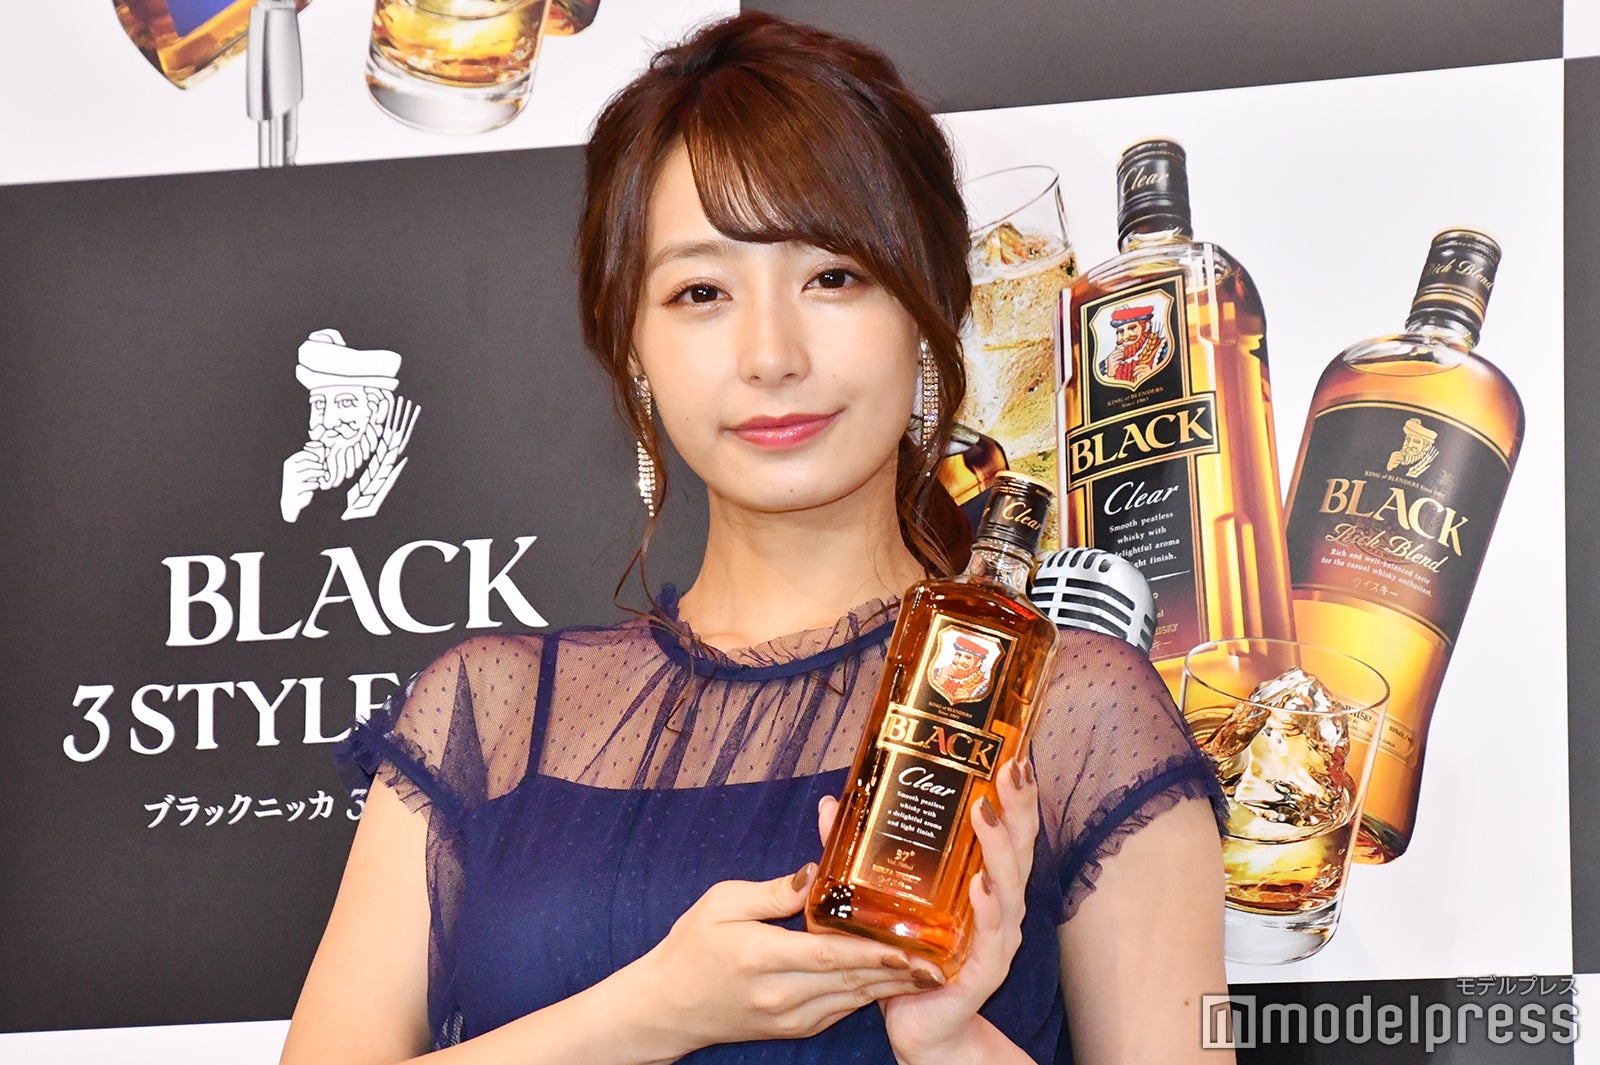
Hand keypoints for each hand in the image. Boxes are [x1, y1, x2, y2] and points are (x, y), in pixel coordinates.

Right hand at [280, 443, 325, 521]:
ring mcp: (292, 479)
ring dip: (319, 474)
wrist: (292, 501)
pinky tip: (316, 486)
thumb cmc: (302, 483)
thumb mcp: (306, 470)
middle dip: (318, 466)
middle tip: (322, 470)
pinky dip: (316, 485)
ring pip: (311, 473)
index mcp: (289, 463)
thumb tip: (328, 450)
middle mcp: (289, 470)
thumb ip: (313, 461)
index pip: (302, 454)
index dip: (313, 455)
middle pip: (308, 463)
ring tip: (321, 476)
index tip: (319, 459)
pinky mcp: (296, 489)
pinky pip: (312, 484)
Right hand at [628, 866, 934, 1054]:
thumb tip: (815, 873)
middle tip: (941, 961)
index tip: (911, 947)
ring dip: (890, 986)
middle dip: (899, 972)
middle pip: (851, 981)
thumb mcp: (721, 902)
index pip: (830, 955)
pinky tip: (891, 981)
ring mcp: (788, 1016)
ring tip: (930, 971)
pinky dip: (867, 995)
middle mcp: (780, 994)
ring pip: (851, 999)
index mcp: (761, 957)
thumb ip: (773, 891)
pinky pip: (838, 1009)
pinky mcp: (792, 1027)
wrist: (666, 1006)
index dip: (874, 952)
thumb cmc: (690, 946)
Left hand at [815, 756, 1039, 1064]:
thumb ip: (859, 851)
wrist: (923, 1026)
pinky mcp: (981, 974)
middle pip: (1018, 849)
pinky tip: (980, 889)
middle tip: (1009, 768)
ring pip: (1009, 889)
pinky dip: (988, 914)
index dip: (1014, 793)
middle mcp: (998, 905)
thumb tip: (829, 803)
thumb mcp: (883, 895)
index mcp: (982, 880)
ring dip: (999, 850)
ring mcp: (994, 940)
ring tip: (985, 816)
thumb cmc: (909, 955)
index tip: (1012, 751)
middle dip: (1017, 806)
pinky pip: (991, 942)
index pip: (1005, 829)